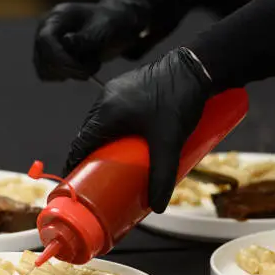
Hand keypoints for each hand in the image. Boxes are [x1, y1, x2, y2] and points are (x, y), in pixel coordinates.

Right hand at [33, 0, 146, 81]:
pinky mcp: (48, 58)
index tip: (82, 70)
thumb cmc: (110, 23)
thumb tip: (66, 42)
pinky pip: (49, 75)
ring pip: (45, 70)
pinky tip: (81, 69)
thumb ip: (86, 36)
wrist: (112, 25)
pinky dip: (66, 76)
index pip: (45, 40)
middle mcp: (44, 30)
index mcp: (57, 16)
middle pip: (43, 58)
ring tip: (89, 65)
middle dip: (68, 69)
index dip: (60, 58)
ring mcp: (45, 44)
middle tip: (93, 67)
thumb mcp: (103, 27)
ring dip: (68, 73)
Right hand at [64, 47, 212, 212]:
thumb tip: (157, 206)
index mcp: (106, 112)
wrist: (198, 67)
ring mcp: (118, 89)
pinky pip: (116, 111)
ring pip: (104, 122)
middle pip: (91, 133)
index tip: (78, 180)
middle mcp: (106, 99)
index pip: (81, 143)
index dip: (77, 164)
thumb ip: (162, 175)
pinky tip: (131, 137)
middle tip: (101, 176)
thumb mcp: (169, 143)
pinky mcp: (131, 85)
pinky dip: (117, 127)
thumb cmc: (179, 101)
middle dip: (93, 155)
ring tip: (116, 160)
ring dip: (106, 140)